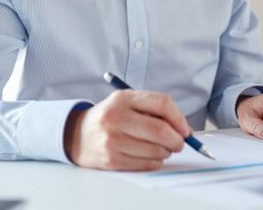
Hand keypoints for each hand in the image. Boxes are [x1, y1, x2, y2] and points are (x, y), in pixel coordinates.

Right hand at [64, 89, 190, 170]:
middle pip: (160, 130)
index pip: (162, 103)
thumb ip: (153, 109)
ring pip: (155, 150)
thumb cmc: (111, 118)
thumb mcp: (127, 102)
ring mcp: (112, 139)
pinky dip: (155, 162)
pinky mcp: (111, 159)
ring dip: (166, 152)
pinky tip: (150, 157)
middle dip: (177, 140)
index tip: (185, 129)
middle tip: (178, 143)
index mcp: (123, 98)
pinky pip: (146, 164)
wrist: (77, 135)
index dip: (179, 118)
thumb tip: (184, 128)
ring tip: (161, 149)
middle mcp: (116, 117)